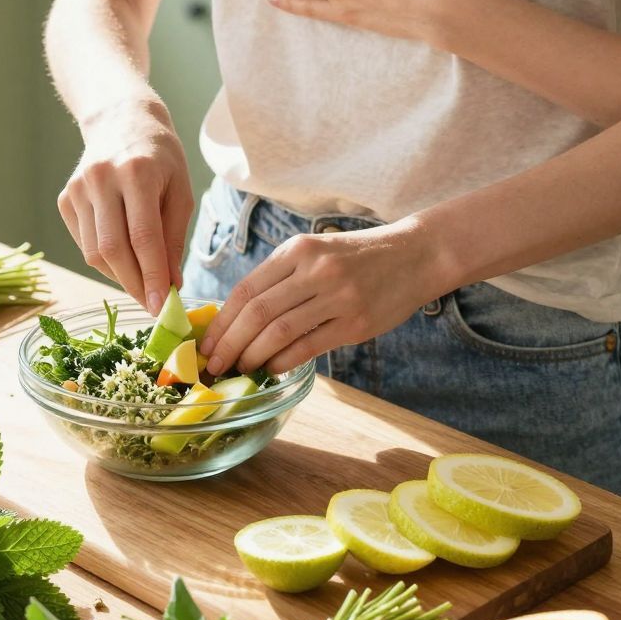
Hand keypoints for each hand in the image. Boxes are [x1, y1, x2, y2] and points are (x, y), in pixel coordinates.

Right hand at [57, 99, 193, 314]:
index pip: (143, 237)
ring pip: (95, 251)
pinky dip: (104, 259)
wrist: (121, 119)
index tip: (161, 306)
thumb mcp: (180, 191)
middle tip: (150, 304)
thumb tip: (171, 285)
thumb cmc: (160, 157)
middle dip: (133, 284)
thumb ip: (174, 239)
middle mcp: (102, 178)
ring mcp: (78, 188)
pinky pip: (84, 242)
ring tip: (140, 278)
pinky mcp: (65, 198)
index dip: (151, 276)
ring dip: (119, 275)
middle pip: (112, 249)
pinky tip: (122, 254)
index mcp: (137, 172)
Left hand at [197, 218, 439, 378]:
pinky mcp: (356, 322)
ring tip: (239, 369)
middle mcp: (315, 270)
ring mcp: (337, 296)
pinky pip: (308, 346)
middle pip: (257, 313)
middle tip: (213, 366)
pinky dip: (283, 361)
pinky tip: (272, 368)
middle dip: (229, 344)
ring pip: (279, 332)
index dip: (222, 322)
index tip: (206, 345)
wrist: (414, 255)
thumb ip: (282, 278)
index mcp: (298, 250)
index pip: (246, 290)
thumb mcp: (316, 251)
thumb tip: (238, 319)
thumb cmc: (357, 257)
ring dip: (252, 356)